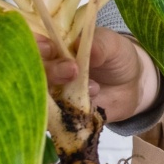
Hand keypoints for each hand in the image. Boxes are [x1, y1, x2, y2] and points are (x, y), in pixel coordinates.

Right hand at [37, 27, 159, 122]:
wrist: (132, 86)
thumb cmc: (117, 57)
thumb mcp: (113, 45)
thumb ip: (99, 44)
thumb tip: (81, 45)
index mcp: (53, 45)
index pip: (32, 43)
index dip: (35, 46)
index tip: (50, 48)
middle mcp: (46, 69)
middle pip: (31, 71)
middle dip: (49, 70)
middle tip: (73, 70)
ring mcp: (51, 94)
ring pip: (39, 96)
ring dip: (59, 94)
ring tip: (93, 88)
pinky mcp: (60, 114)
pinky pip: (52, 119)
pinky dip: (65, 115)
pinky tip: (86, 107)